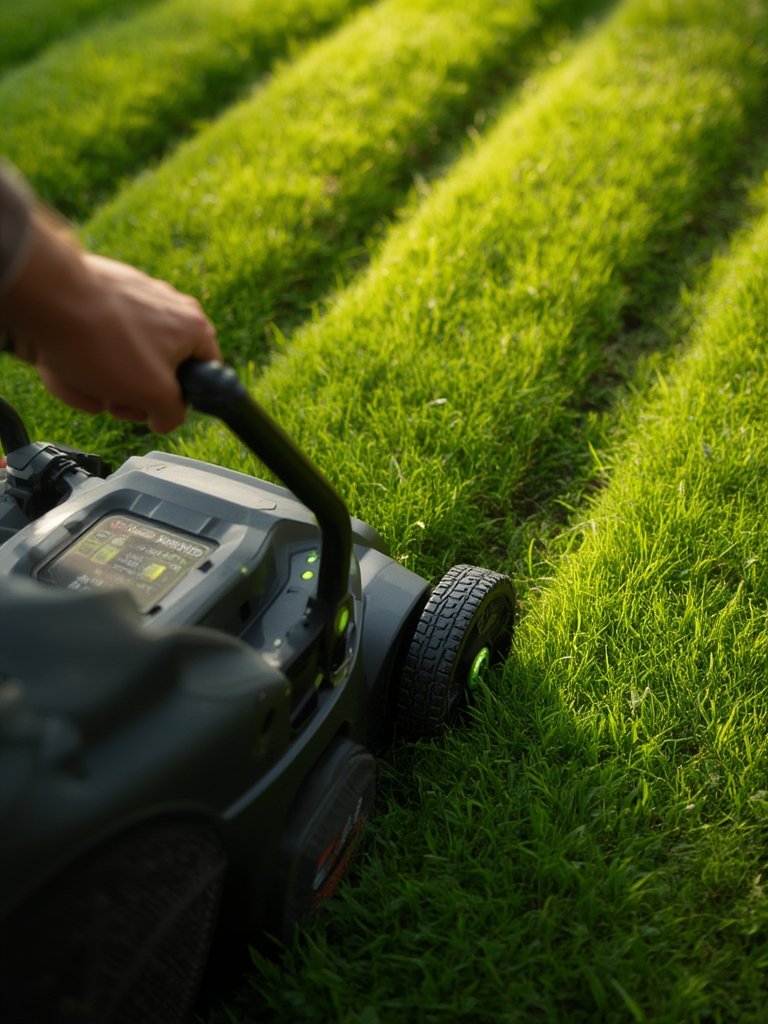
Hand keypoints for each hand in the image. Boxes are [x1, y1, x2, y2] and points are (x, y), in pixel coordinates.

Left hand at [0, 210, 219, 432]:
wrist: (45, 297)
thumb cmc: (104, 340)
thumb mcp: (154, 394)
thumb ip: (173, 414)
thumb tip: (166, 419)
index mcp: (192, 326)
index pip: (207, 371)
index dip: (183, 398)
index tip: (156, 408)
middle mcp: (165, 307)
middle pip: (157, 370)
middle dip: (129, 394)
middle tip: (113, 400)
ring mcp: (129, 300)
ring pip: (119, 361)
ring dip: (97, 382)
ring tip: (78, 380)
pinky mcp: (94, 299)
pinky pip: (92, 344)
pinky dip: (77, 361)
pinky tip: (60, 365)